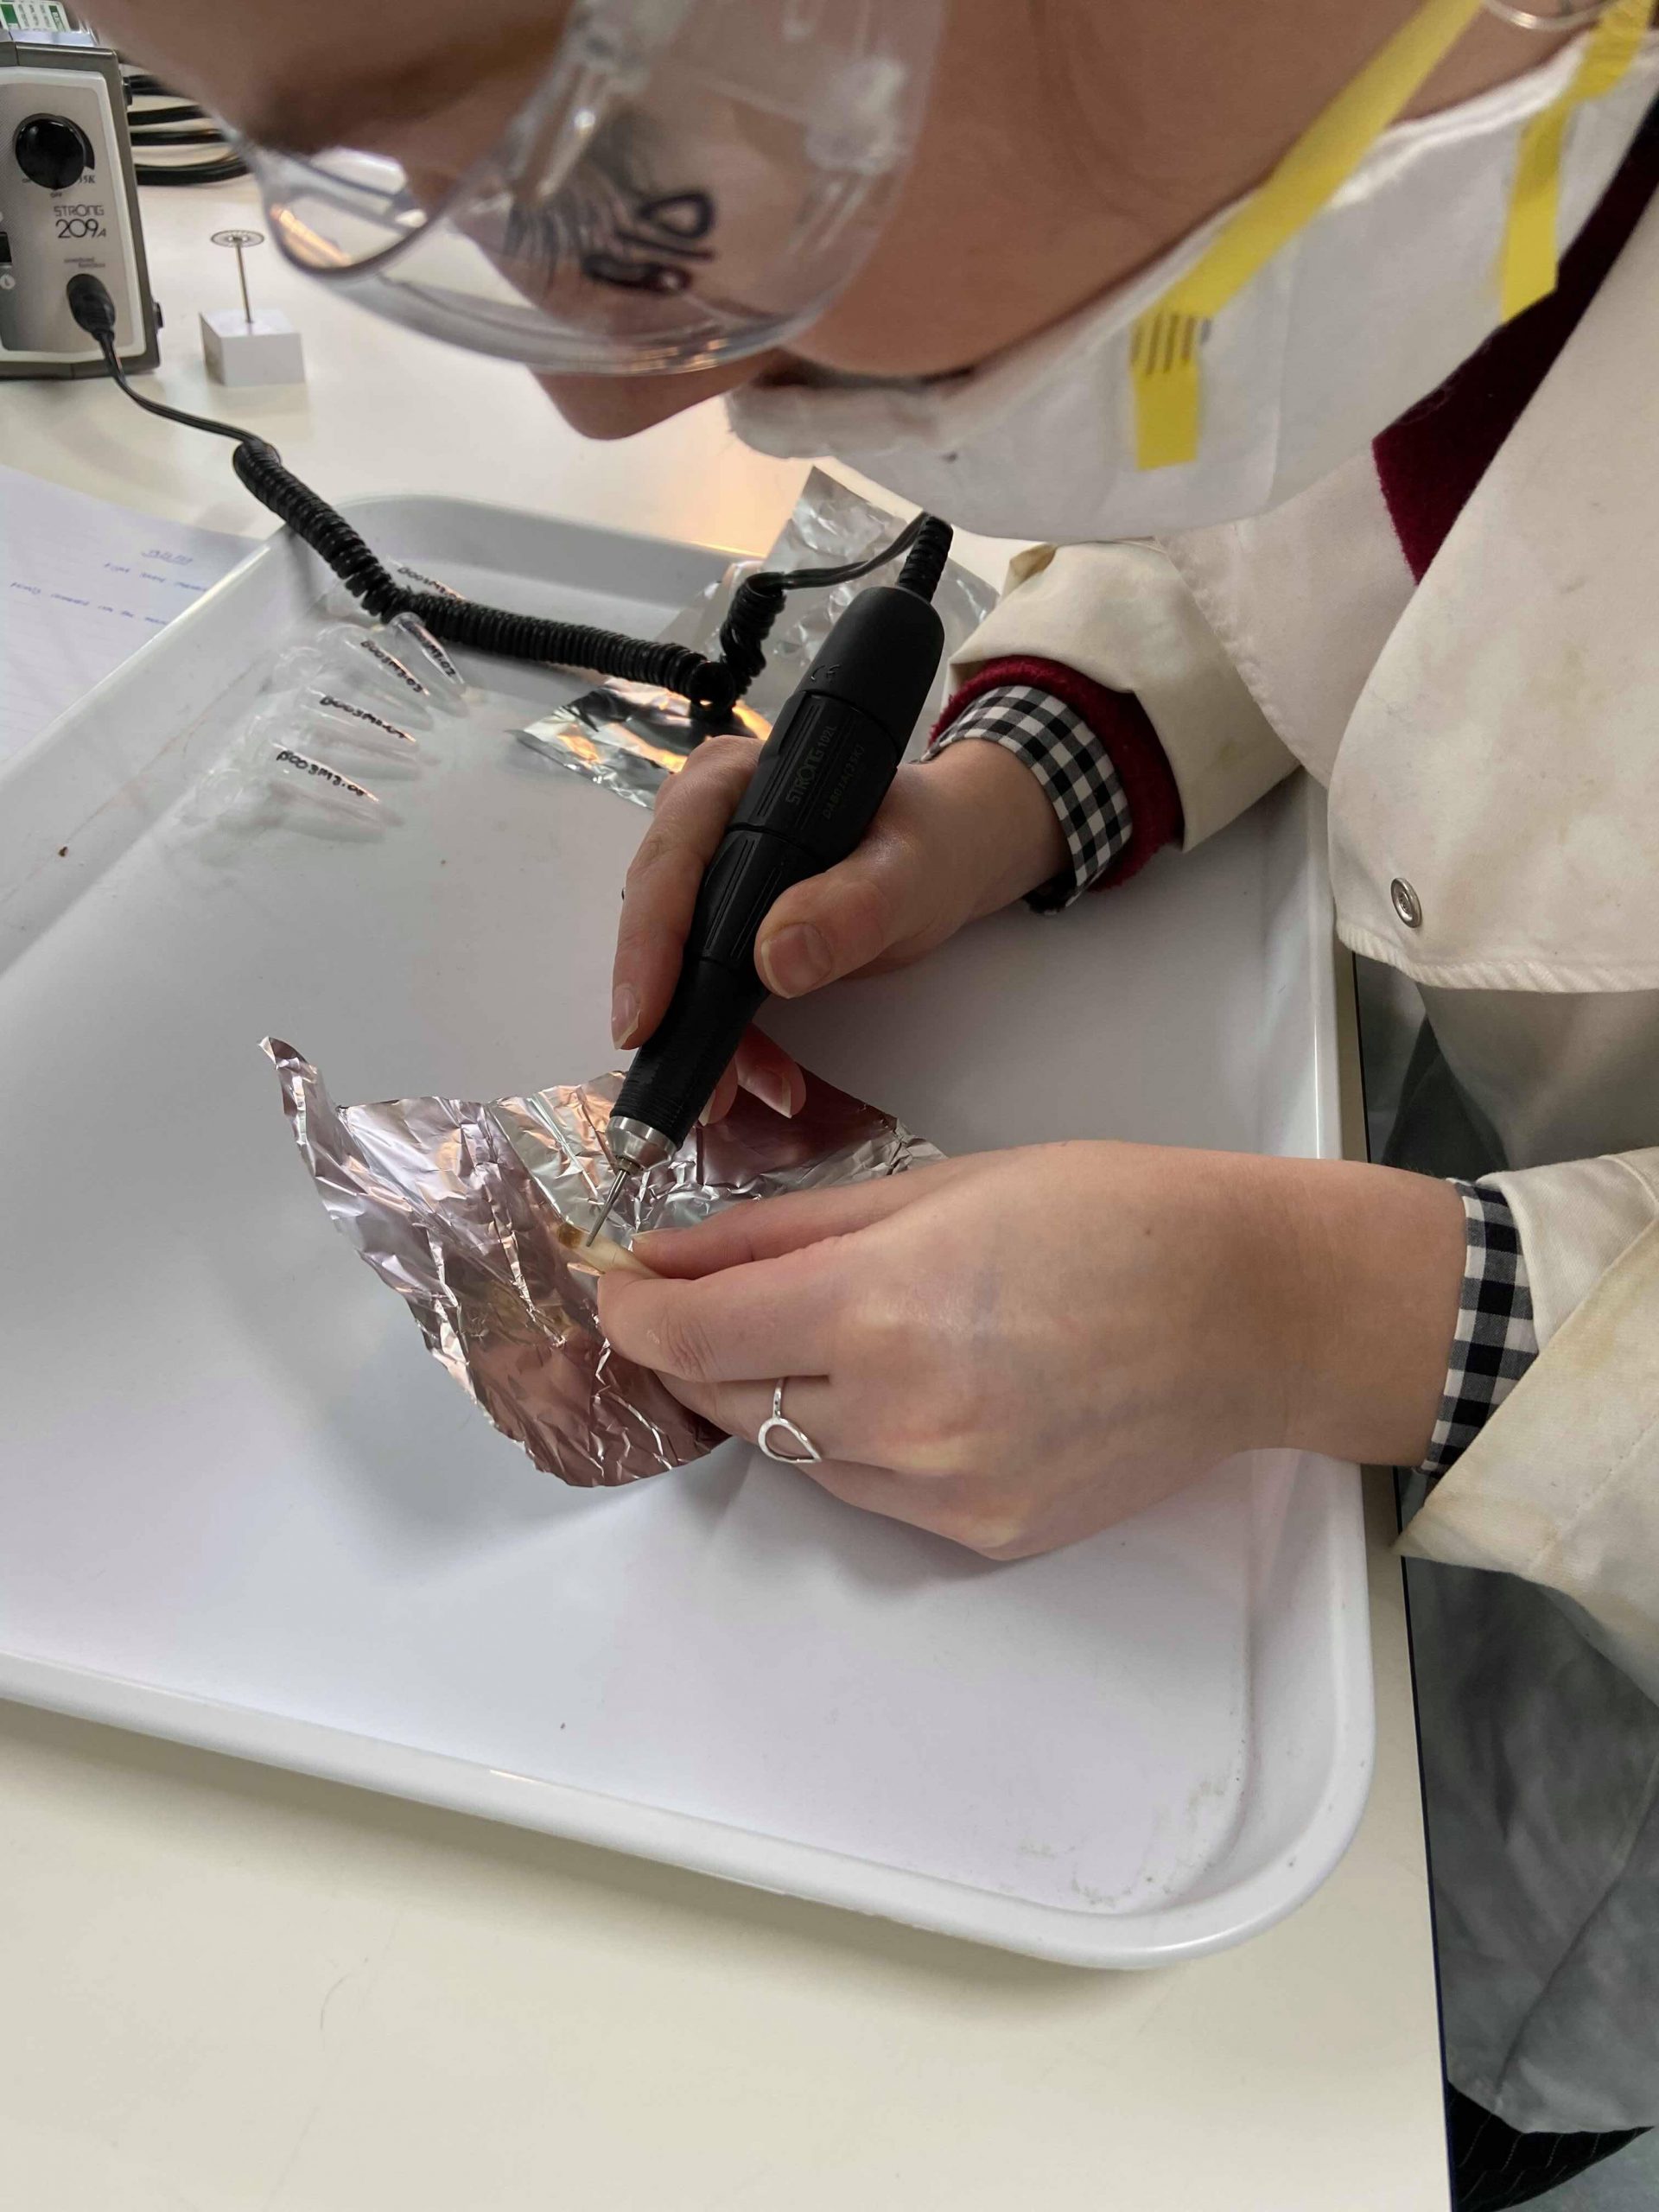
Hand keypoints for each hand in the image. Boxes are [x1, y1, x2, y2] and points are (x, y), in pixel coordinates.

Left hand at [598, 1145, 1466, 1557]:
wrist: (1251, 1312)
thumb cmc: (1110, 1214)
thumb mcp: (936, 1186)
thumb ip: (785, 1230)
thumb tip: (673, 1258)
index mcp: (879, 1308)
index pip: (694, 1337)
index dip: (634, 1315)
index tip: (616, 1291)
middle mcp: (898, 1417)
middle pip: (729, 1400)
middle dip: (692, 1351)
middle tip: (695, 1303)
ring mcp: (942, 1491)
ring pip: (794, 1454)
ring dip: (771, 1395)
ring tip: (819, 1333)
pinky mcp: (984, 1536)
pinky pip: (868, 1494)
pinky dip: (847, 1442)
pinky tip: (896, 1386)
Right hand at [610, 735, 1066, 1123]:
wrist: (952, 858)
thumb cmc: (931, 844)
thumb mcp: (910, 870)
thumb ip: (855, 905)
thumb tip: (775, 959)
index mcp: (734, 782)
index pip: (672, 856)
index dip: (650, 940)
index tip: (644, 1017)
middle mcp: (706, 826)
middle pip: (660, 917)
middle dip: (667, 1007)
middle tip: (679, 1082)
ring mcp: (712, 880)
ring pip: (680, 966)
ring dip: (701, 1039)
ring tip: (726, 1101)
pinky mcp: (728, 931)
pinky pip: (713, 992)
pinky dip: (733, 1044)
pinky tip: (766, 1081)